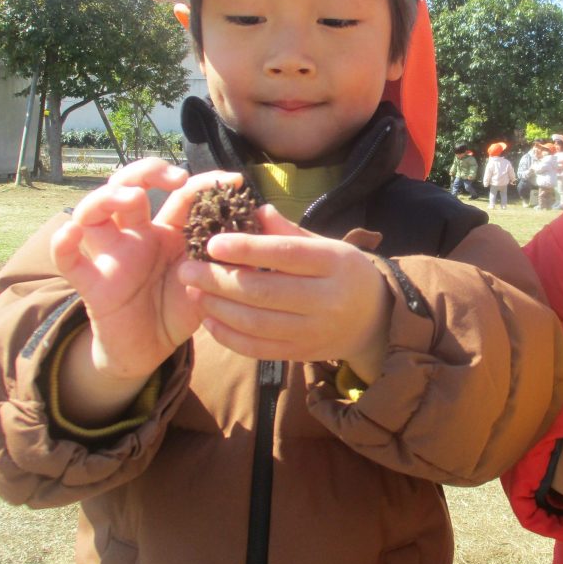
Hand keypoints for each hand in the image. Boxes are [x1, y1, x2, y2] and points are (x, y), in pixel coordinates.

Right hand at [50, 160, 243, 381]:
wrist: (150, 350)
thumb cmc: (180, 309)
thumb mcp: (213, 282)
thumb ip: (232, 260)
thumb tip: (262, 230)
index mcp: (169, 231)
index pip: (181, 194)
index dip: (204, 182)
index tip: (233, 182)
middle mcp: (137, 234)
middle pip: (129, 185)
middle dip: (149, 171)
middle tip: (176, 178)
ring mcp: (111, 254)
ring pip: (93, 211)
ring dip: (108, 197)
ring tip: (132, 198)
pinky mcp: (91, 281)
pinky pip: (68, 258)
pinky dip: (62, 242)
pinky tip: (71, 232)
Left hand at [177, 205, 391, 382]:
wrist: (375, 320)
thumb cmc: (343, 272)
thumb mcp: (326, 245)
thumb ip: (289, 231)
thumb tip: (256, 210)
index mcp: (334, 263)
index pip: (285, 254)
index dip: (246, 249)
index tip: (212, 243)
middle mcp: (327, 299)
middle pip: (264, 291)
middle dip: (219, 280)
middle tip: (187, 268)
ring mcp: (314, 331)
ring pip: (257, 322)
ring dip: (218, 307)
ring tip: (193, 291)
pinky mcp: (302, 353)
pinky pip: (259, 348)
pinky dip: (229, 336)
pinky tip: (209, 319)